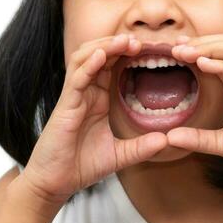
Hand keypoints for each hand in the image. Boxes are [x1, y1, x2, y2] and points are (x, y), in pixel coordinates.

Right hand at [19, 34, 169, 204]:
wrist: (55, 183)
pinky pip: (76, 78)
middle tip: (142, 39)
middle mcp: (85, 92)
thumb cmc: (81, 166)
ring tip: (126, 40)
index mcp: (97, 99)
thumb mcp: (119, 156)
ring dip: (105, 46)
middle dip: (118, 43)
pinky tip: (103, 55)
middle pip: (99, 54)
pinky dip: (89, 65)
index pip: (112, 65)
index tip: (151, 47)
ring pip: (86, 59)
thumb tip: (167, 141)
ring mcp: (73, 96)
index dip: (128, 53)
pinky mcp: (65, 105)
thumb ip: (141, 147)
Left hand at [163, 35, 222, 179]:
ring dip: (208, 48)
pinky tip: (203, 64)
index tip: (173, 51)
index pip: (218, 56)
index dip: (196, 50)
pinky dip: (222, 65)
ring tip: (185, 52)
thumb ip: (198, 138)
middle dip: (199, 42)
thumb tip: (170, 137)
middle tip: (175, 47)